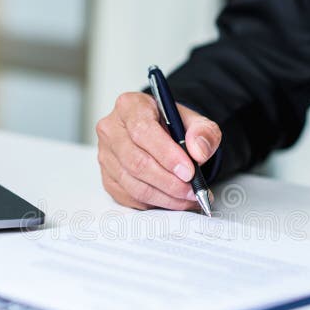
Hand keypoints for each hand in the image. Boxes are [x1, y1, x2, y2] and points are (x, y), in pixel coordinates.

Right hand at [96, 92, 220, 209]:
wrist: (160, 134)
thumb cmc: (172, 125)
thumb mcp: (195, 121)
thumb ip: (203, 132)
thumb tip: (199, 152)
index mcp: (130, 106)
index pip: (143, 131)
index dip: (167, 155)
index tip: (189, 171)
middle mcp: (111, 130)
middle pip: (136, 162)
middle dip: (169, 182)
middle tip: (193, 190)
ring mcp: (106, 156)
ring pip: (134, 184)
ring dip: (165, 196)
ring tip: (188, 197)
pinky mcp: (108, 178)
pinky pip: (130, 197)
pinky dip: (155, 203)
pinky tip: (173, 200)